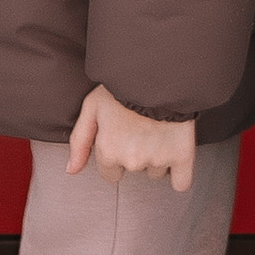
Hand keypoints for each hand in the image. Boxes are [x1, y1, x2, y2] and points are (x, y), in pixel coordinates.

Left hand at [66, 84, 196, 193]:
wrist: (158, 71)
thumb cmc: (122, 86)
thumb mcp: (92, 106)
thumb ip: (79, 141)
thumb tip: (72, 170)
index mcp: (108, 152)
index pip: (110, 173)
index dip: (116, 154)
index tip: (123, 137)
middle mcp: (132, 160)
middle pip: (133, 171)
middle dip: (135, 155)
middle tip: (140, 130)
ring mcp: (158, 159)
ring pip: (156, 172)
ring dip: (157, 158)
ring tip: (158, 130)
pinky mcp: (182, 156)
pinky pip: (181, 183)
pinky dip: (180, 176)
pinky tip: (176, 157)